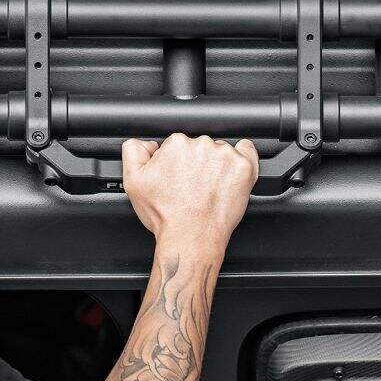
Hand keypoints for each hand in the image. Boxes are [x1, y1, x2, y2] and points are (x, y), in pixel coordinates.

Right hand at [120, 134, 258, 252]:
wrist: (191, 238)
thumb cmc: (166, 215)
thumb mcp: (133, 182)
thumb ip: (133, 151)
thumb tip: (144, 143)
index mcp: (176, 144)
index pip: (179, 144)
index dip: (178, 162)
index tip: (179, 177)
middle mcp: (201, 145)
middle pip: (201, 146)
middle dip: (198, 163)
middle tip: (194, 186)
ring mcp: (224, 156)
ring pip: (222, 151)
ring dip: (218, 165)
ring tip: (210, 189)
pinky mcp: (243, 167)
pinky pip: (247, 151)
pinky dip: (242, 158)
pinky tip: (232, 175)